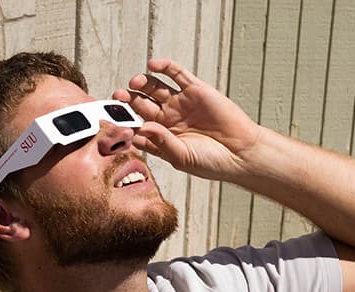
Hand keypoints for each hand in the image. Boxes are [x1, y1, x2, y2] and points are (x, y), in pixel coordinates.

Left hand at [112, 58, 262, 181]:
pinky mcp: (196, 90)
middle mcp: (169, 118)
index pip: (136, 126)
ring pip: (155, 87)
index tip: (112, 121)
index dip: (124, 123)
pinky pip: (176, 74)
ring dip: (142, 83)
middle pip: (141, 104)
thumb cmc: (212, 162)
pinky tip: (152, 66)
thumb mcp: (182, 157)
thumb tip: (142, 126)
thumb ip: (161, 142)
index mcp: (162, 137)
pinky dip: (164, 67)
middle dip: (128, 100)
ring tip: (135, 83)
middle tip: (118, 96)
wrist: (241, 153)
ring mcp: (181, 103)